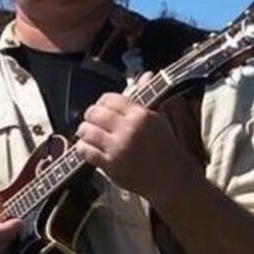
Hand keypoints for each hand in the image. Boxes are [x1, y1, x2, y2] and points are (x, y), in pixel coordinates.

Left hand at [76, 93, 199, 205]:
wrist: (171, 178)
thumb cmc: (165, 147)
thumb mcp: (159, 118)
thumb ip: (147, 97)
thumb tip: (144, 75)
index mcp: (141, 115)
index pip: (109, 99)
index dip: (102, 103)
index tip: (102, 108)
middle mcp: (128, 130)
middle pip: (94, 113)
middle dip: (90, 116)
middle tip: (92, 120)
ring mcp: (118, 148)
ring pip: (86, 131)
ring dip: (83, 131)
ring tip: (87, 133)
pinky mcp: (110, 165)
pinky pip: (85, 151)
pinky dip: (82, 147)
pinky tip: (87, 146)